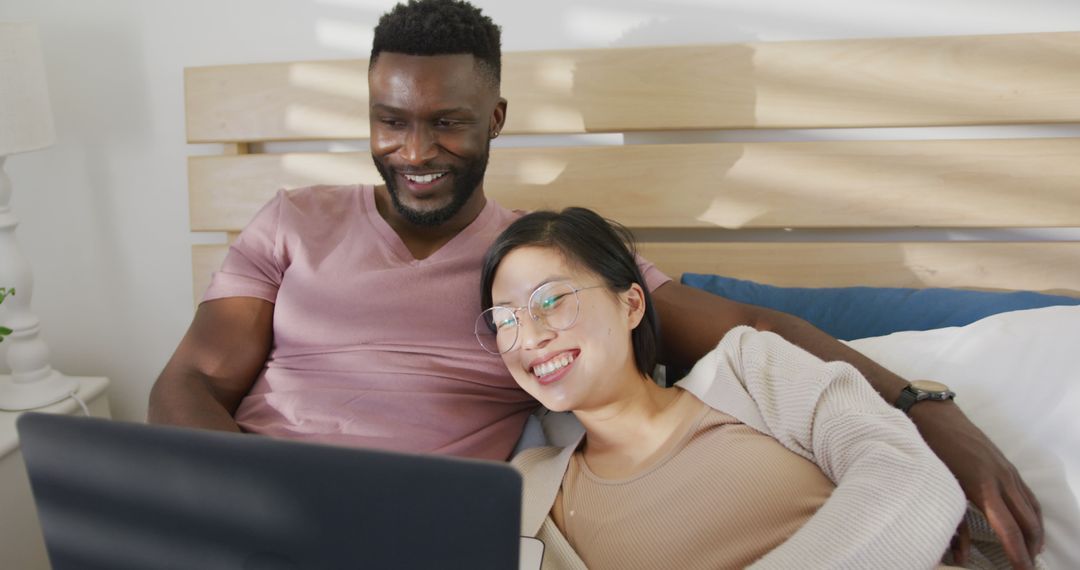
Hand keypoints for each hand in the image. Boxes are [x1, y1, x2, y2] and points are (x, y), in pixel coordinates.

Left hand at [911, 401, 1042, 568]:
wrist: (933, 413)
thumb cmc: (928, 449)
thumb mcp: (936, 485)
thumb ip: (951, 521)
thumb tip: (960, 556)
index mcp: (983, 487)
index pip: (1008, 530)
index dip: (1017, 554)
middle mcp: (1001, 479)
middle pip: (1026, 522)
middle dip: (1030, 548)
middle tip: (1029, 568)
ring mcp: (1006, 469)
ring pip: (1031, 508)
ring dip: (1035, 532)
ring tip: (1032, 552)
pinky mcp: (1006, 463)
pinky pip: (1027, 493)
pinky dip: (1033, 512)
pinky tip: (1030, 522)